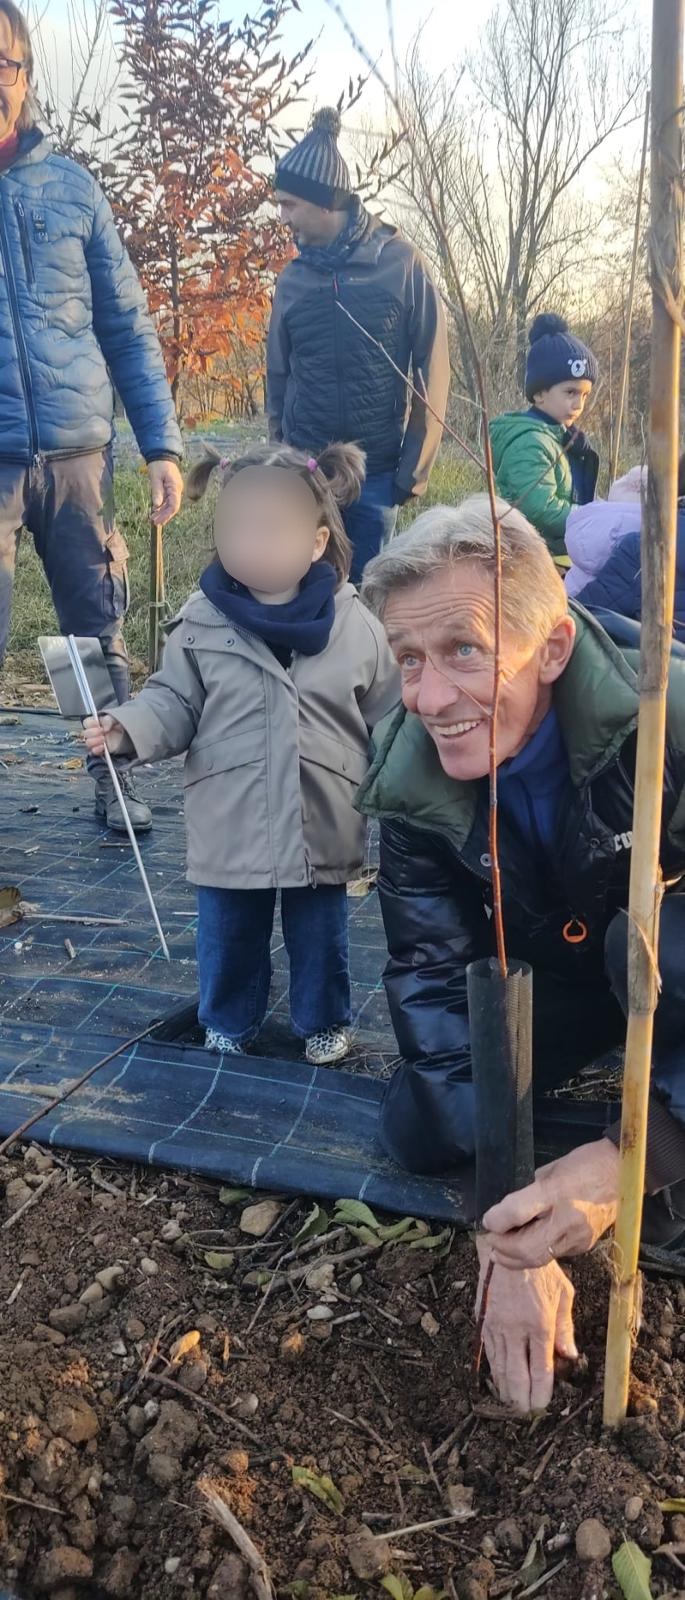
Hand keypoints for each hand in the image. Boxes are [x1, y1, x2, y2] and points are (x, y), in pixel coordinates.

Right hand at [82, 713, 129, 756]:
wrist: (126, 735)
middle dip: (93, 732)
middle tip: (102, 731)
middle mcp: (93, 733)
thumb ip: (108, 720)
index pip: (86, 723)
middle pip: (85, 733)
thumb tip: (105, 727)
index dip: (91, 724)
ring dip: (94, 741)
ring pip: (88, 743)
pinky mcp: (100, 750)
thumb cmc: (119, 725)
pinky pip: (93, 752)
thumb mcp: (115, 718)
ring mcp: (96, 742)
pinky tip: (103, 746)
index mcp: (94, 723)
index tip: (98, 724)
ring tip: (103, 739)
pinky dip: (96, 749)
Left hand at [148, 460, 182, 525]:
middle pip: (172, 507)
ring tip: (153, 519)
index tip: (157, 521)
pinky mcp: (171, 489)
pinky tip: (156, 511)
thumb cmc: (159, 465)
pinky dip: (162, 507)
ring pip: (170, 505)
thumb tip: (156, 506)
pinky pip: (168, 500)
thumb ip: (157, 492)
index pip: (174, 506)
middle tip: (153, 522)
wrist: (162, 455)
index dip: (166, 515)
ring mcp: (174, 490)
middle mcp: (177, 490)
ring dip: (162, 512)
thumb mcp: (155, 478)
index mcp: (175, 487)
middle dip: (163, 516)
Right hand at [476, 1237, 576, 1411]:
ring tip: (512, 1404)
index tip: (542, 1406)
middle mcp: (516, 1329)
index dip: (542, 1392)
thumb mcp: (564, 1293)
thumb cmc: (540, 1270)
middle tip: (526, 1413)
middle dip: (522, 1399)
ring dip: (506, 1390)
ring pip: (500, 1368)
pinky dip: (493, 1371)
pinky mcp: (483, 1322)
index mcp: (540, 1324)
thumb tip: (570, 1355)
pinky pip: (488, 1354)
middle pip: (517, 1375)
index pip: (541, 1369)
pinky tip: (498, 1381)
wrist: (504, 1248)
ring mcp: (497, 1327)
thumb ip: (566, 1326)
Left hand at [482, 1138, 619, 1269]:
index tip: (487, 1221)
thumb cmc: (584, 1164)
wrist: (623, 1173)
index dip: (497, 1220)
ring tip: (502, 1250)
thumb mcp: (551, 1169)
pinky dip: (534, 1254)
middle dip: (504, 1249)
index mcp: (557, 1191)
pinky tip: (525, 1247)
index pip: (518, 1212)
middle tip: (491, 1241)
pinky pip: (553, 1255)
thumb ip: (528, 1192)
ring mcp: (578, 1237)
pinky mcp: (584, 1246)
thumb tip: (504, 1213)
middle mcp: (568, 1219)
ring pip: (539, 1258)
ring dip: (516, 1257)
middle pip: (528, 1248)